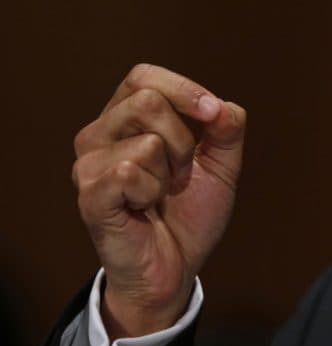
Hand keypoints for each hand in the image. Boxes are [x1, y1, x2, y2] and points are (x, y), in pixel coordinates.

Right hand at [72, 64, 245, 338]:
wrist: (175, 268)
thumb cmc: (188, 216)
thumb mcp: (222, 168)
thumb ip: (228, 132)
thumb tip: (225, 106)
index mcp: (125, 120)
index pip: (144, 77)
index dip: (184, 89)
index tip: (213, 114)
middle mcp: (99, 134)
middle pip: (148, 100)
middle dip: (184, 140)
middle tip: (181, 174)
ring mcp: (89, 164)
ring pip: (148, 140)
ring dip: (170, 173)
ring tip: (160, 195)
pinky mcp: (90, 193)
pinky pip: (132, 171)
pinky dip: (152, 193)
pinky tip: (143, 209)